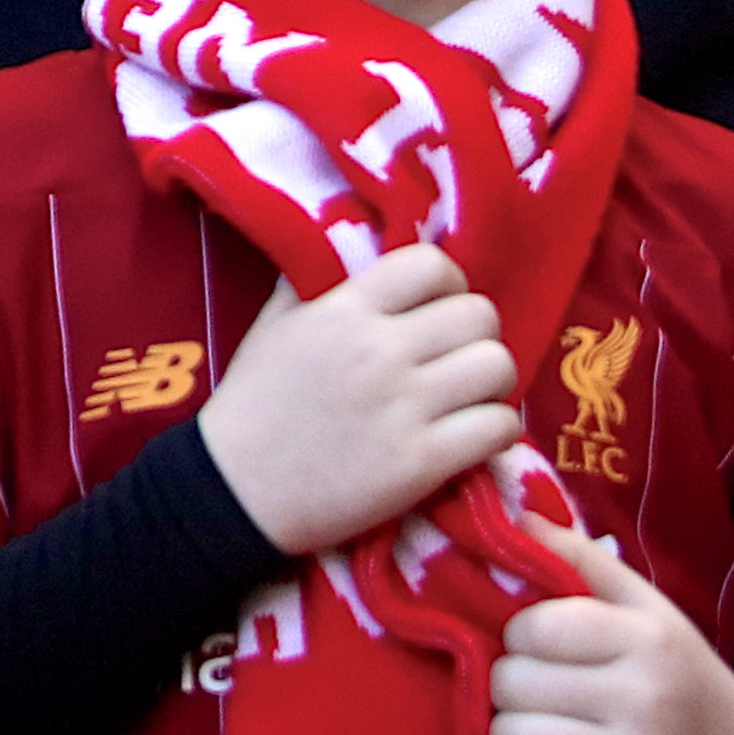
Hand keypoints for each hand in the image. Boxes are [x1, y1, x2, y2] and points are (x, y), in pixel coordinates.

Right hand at [199, 238, 516, 556]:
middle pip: (479, 315)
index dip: (449, 285)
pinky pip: (499, 427)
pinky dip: (497, 429)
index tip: (438, 309)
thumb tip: (356, 242)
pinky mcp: (421, 463)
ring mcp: (403, 408)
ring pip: (498, 367)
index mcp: (344, 311)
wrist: (233, 492)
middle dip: (476, 335)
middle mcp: (380, 351)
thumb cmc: (253, 404)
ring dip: (493, 382)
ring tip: (470, 397)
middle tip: (457, 359)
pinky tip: (472, 436)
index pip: (432, 265)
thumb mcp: (276, 325)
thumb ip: (318, 281)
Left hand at [482, 517, 733, 734]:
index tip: (540, 648)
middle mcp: (644, 700)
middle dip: (513, 686)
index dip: (521, 637)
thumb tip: (514, 510)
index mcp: (646, 639)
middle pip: (513, 684)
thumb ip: (579, 558)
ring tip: (542, 733)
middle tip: (541, 694)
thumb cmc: (676, 673)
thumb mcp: (645, 607)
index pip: (534, 627)